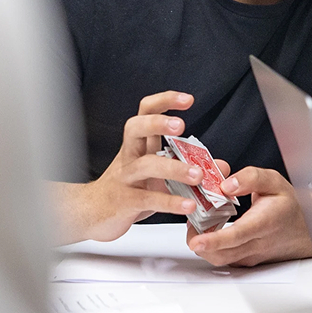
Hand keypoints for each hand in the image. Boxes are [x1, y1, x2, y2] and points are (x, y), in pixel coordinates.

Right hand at [65, 91, 203, 242]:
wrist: (91, 213)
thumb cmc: (127, 189)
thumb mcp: (158, 175)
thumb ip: (188, 167)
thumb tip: (221, 166)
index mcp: (138, 144)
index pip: (146, 111)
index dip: (165, 101)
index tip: (188, 99)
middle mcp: (129, 156)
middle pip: (135, 127)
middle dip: (157, 123)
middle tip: (181, 125)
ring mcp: (125, 178)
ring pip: (144, 165)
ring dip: (173, 168)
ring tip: (197, 175)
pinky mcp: (124, 202)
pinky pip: (147, 199)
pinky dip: (169, 201)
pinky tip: (188, 205)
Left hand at [186, 166, 311, 265]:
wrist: (307, 229)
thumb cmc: (290, 205)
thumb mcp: (274, 181)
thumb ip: (250, 178)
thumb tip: (226, 184)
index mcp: (264, 222)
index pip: (238, 235)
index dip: (215, 239)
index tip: (197, 240)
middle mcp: (257, 244)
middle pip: (223, 253)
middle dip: (199, 243)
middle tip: (190, 224)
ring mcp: (251, 256)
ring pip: (221, 259)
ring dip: (204, 246)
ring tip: (197, 225)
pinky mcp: (247, 261)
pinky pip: (225, 259)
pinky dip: (212, 249)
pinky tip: (208, 232)